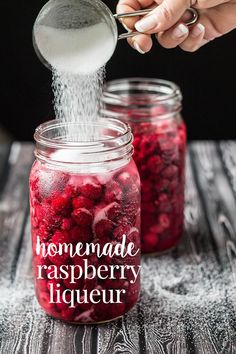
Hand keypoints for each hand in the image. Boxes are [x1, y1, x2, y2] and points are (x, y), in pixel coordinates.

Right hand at [117, 0, 235, 52]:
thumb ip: (162, 12)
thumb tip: (142, 28)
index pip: (131, 6)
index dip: (129, 20)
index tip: (135, 30)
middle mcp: (168, 4)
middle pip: (144, 27)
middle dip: (145, 37)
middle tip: (146, 43)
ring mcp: (182, 18)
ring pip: (164, 39)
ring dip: (173, 38)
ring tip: (186, 26)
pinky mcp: (197, 31)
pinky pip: (185, 45)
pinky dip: (191, 41)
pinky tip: (200, 28)